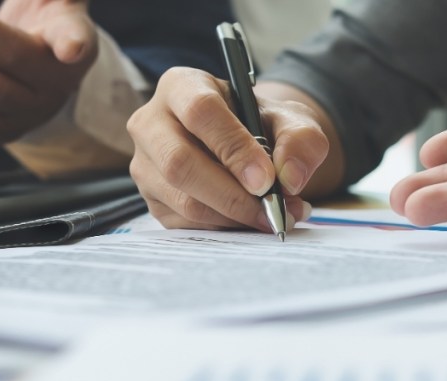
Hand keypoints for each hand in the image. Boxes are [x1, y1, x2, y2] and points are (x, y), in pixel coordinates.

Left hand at [0, 0, 97, 143]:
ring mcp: (33, 112)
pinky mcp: (5, 129)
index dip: (74, 43)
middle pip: (15, 60)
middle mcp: (59, 84)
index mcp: (77, 43)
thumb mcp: (56, 0)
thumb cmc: (46, 20)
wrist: (40, 64)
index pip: (79, 40)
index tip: (70, 48)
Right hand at [127, 68, 339, 230]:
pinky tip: (251, 220)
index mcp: (182, 86)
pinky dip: (225, 229)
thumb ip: (300, 140)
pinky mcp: (153, 199)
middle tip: (272, 209)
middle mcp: (151, 123)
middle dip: (232, 194)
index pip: (199, 112)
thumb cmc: (262, 126)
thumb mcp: (290, 120)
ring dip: (234, 217)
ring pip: (183, 200)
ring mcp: (146, 165)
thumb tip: (290, 178)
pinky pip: (185, 224)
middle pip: (179, 163)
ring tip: (275, 216)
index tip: (266, 179)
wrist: (248, 146)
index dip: (233, 148)